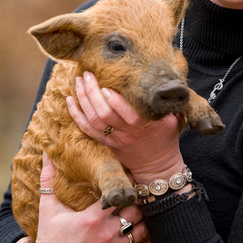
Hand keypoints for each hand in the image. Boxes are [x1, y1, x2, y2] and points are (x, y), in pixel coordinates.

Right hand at [18, 153, 151, 242]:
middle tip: (139, 192)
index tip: (128, 176)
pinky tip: (152, 233)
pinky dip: (148, 242)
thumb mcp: (47, 207)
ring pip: (141, 230)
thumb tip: (46, 153)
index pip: (118, 195)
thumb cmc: (48, 236)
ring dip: (144, 219)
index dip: (126, 184)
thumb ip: (48, 180)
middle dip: (137, 201)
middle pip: (134, 211)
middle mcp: (106, 233)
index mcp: (92, 218)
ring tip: (145, 208)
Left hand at [66, 71, 184, 183]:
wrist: (157, 167)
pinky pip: (87, 130)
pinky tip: (70, 100)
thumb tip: (167, 80)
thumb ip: (166, 102)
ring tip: (78, 81)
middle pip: (105, 115)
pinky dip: (76, 115)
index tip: (107, 87)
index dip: (115, 101)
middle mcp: (127, 133)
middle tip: (87, 75)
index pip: (128, 114)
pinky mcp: (106, 144)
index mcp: (145, 126)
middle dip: (93, 93)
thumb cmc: (166, 138)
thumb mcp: (172, 119)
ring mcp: (114, 139)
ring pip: (93, 120)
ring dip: (83, 100)